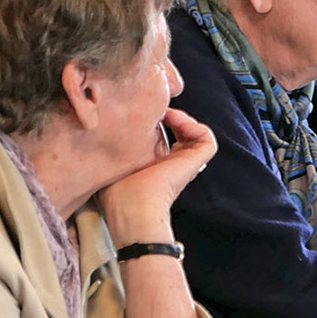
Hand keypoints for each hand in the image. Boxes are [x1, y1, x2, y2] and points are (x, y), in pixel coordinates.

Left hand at [99, 108, 216, 241]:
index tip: (139, 113)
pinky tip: (175, 122)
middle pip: (180, 132)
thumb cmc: (117, 192)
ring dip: (183, 119)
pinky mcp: (195, 162)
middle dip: (170, 116)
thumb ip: (115, 146)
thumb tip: (110, 126)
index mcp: (155, 165)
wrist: (133, 207)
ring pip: (195, 133)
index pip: (162, 138)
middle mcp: (172, 164)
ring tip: (166, 115)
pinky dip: (195, 126)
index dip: (154, 122)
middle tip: (154, 110)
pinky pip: (207, 139)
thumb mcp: (113, 162)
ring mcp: (185, 163)